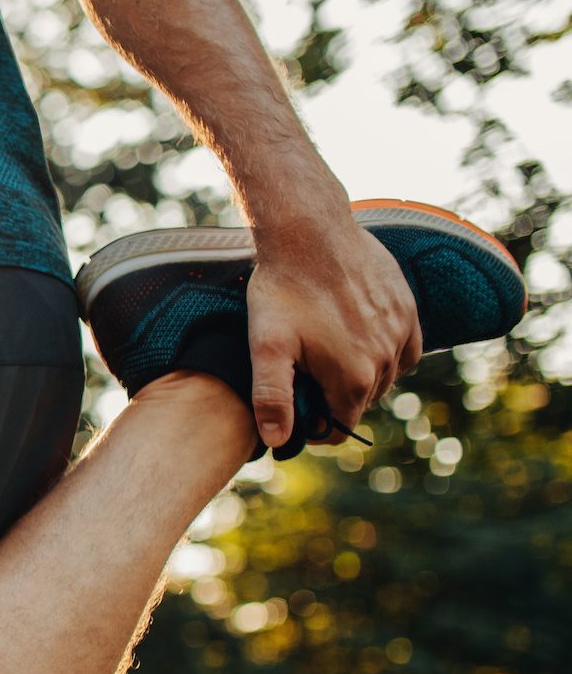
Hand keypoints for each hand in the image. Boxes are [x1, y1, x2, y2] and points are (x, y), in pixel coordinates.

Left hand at [245, 217, 421, 447]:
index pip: (341, 427)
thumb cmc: (282, 290)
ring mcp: (401, 333)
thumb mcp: (265, 347)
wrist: (310, 233)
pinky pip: (405, 349)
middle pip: (360, 402)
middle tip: (303, 378)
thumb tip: (277, 441)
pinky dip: (385, 354)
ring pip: (383, 376)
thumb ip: (272, 398)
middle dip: (334, 399)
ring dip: (358, 375)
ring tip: (325, 355)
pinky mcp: (408, 309)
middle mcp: (386, 360)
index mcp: (353, 378)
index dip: (315, 427)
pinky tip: (359, 342)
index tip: (295, 411)